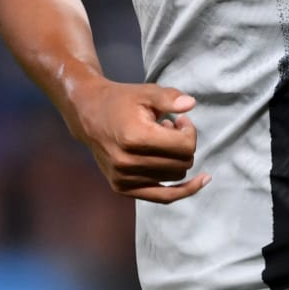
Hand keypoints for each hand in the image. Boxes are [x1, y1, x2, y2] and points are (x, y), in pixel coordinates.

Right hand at [68, 80, 209, 202]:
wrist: (88, 114)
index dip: (190, 131)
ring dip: (176, 159)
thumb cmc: (121, 101)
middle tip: (170, 128)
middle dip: (184, 144)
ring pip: (175, 177)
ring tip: (161, 142)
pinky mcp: (122, 188)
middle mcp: (128, 162)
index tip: (180, 120)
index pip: (185, 146)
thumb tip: (191, 104)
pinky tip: (200, 182)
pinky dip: (182, 190)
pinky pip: (162, 197)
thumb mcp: (146, 92)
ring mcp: (124, 178)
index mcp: (135, 137)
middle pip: (182, 162)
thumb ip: (169, 98)